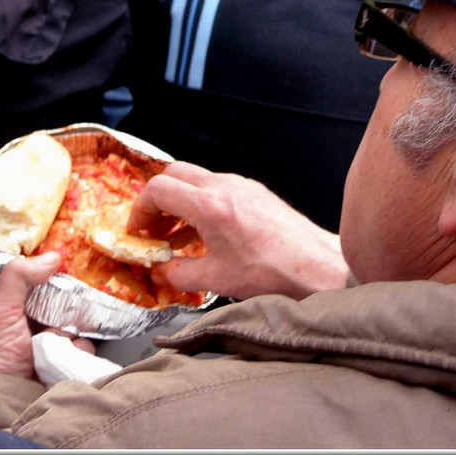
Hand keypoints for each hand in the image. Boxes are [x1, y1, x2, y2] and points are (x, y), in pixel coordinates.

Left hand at [0, 253, 94, 382]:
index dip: (59, 276)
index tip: (72, 266)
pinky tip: (63, 358)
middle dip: (71, 305)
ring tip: (55, 343)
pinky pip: (85, 350)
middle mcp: (39, 326)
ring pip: (79, 326)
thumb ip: (18, 278)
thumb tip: (51, 256)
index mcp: (19, 310)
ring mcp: (55, 347)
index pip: (45, 284)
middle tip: (63, 310)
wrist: (1, 402)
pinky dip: (78, 352)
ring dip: (71, 333)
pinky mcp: (69, 365)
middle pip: (68, 303)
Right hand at [128, 161, 349, 299]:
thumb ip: (179, 274)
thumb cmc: (273, 272)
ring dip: (180, 204)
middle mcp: (225, 186)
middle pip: (174, 174)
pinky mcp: (256, 193)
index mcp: (210, 205)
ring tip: (174, 237)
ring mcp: (243, 186)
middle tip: (152, 229)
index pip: (158, 189)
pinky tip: (203, 235)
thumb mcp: (215, 279)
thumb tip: (163, 271)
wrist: (318, 267)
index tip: (137, 231)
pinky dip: (202, 206)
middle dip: (157, 200)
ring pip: (197, 180)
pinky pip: (218, 189)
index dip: (140, 210)